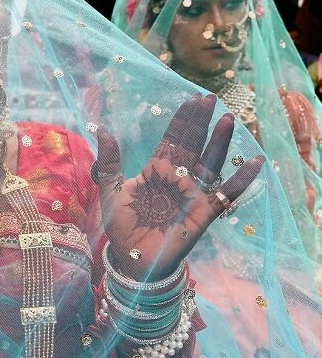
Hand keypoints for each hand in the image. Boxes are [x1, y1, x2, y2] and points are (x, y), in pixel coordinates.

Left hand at [96, 93, 263, 280]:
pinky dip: (241, 179)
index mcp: (156, 170)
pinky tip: (255, 161)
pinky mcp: (204, 212)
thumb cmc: (122, 225)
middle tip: (210, 98)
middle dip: (201, 122)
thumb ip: (108, 162)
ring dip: (220, 142)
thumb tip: (103, 130)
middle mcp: (178, 178)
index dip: (182, 120)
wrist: (132, 259)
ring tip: (228, 119)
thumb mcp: (111, 189)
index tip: (192, 99)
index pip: (173, 139)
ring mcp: (193, 193)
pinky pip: (226, 193)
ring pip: (210, 162)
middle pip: (193, 144)